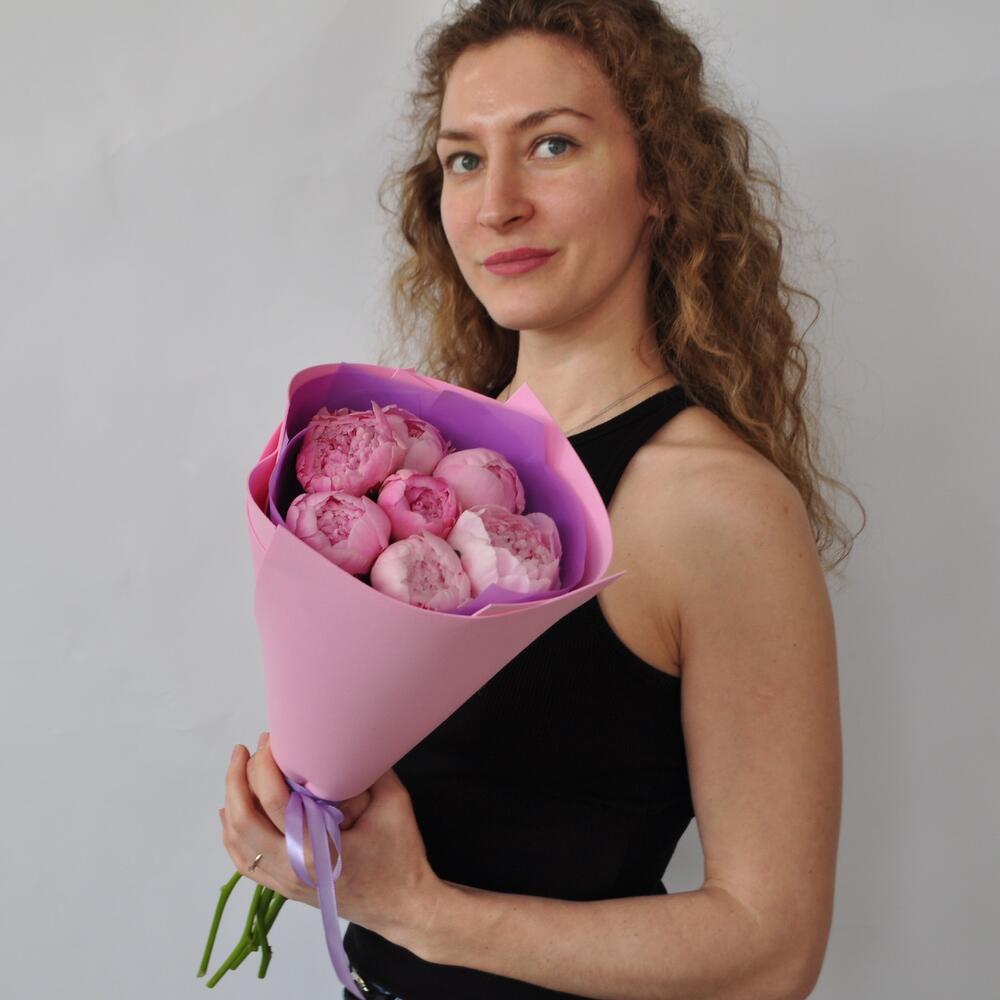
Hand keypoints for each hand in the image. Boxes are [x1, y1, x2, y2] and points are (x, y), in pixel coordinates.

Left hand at [220, 733, 443, 947]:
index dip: (264, 767)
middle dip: (237, 780)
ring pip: (238, 843)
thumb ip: (368, 770)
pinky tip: (233, 811)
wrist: (402, 906)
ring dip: (232, 803)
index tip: (269, 740)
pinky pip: (245, 862)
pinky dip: (233, 834)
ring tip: (238, 771)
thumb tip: (346, 741)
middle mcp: (291, 870)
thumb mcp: (394, 803)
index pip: (274, 802)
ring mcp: (284, 883)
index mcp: (316, 849)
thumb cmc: (400, 855)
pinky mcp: (284, 888)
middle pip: (244, 822)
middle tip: (245, 750)